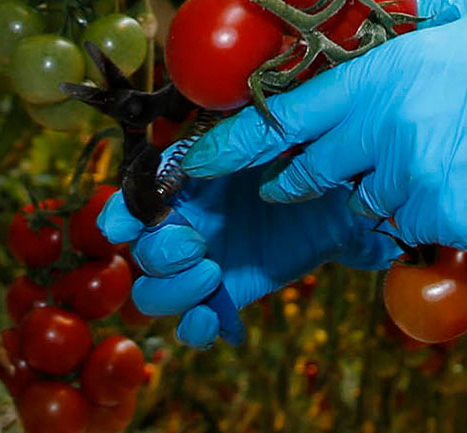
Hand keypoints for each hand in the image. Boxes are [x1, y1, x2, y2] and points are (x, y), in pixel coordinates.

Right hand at [98, 166, 397, 347]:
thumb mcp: (282, 139)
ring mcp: (204, 261)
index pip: (137, 199)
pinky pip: (194, 322)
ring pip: (155, 291)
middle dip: (159, 252)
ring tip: (211, 273)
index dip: (120, 213)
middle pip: (143, 252)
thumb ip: (245, 140)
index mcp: (188, 182)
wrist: (347, 197)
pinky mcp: (227, 293)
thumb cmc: (310, 157)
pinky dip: (195, 327)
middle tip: (195, 245)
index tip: (122, 225)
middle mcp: (187, 223)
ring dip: (172, 289)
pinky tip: (211, 318)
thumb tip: (197, 158)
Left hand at [180, 0, 466, 247]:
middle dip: (300, 172)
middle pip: (312, 172)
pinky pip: (417, 224)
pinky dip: (428, 208)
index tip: (193, 158)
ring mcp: (421, 187)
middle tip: (296, 170)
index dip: (232, 140)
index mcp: (389, 75)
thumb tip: (388, 16)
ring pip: (369, 201)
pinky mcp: (456, 227)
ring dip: (382, 186)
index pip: (287, 117)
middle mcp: (392, 136)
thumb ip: (423, 14)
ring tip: (436, 159)